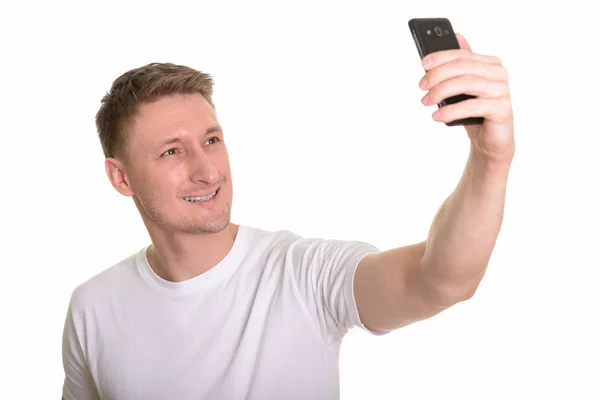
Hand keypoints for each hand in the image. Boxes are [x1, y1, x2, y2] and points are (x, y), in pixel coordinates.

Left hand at [419, 33, 514, 164]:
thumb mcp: (464, 87)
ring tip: (426, 101)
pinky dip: (451, 111)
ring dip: (441, 91)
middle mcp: (499, 74)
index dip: (441, 57)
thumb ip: (461, 64)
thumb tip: (457, 36)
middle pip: (463, 67)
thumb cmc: (475, 113)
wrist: (490, 141)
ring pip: (466, 83)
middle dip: (438, 75)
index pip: (462, 55)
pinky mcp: (502, 109)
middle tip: (422, 86)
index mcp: (490, 64)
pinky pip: (471, 106)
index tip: (424, 65)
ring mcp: (502, 91)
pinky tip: (437, 116)